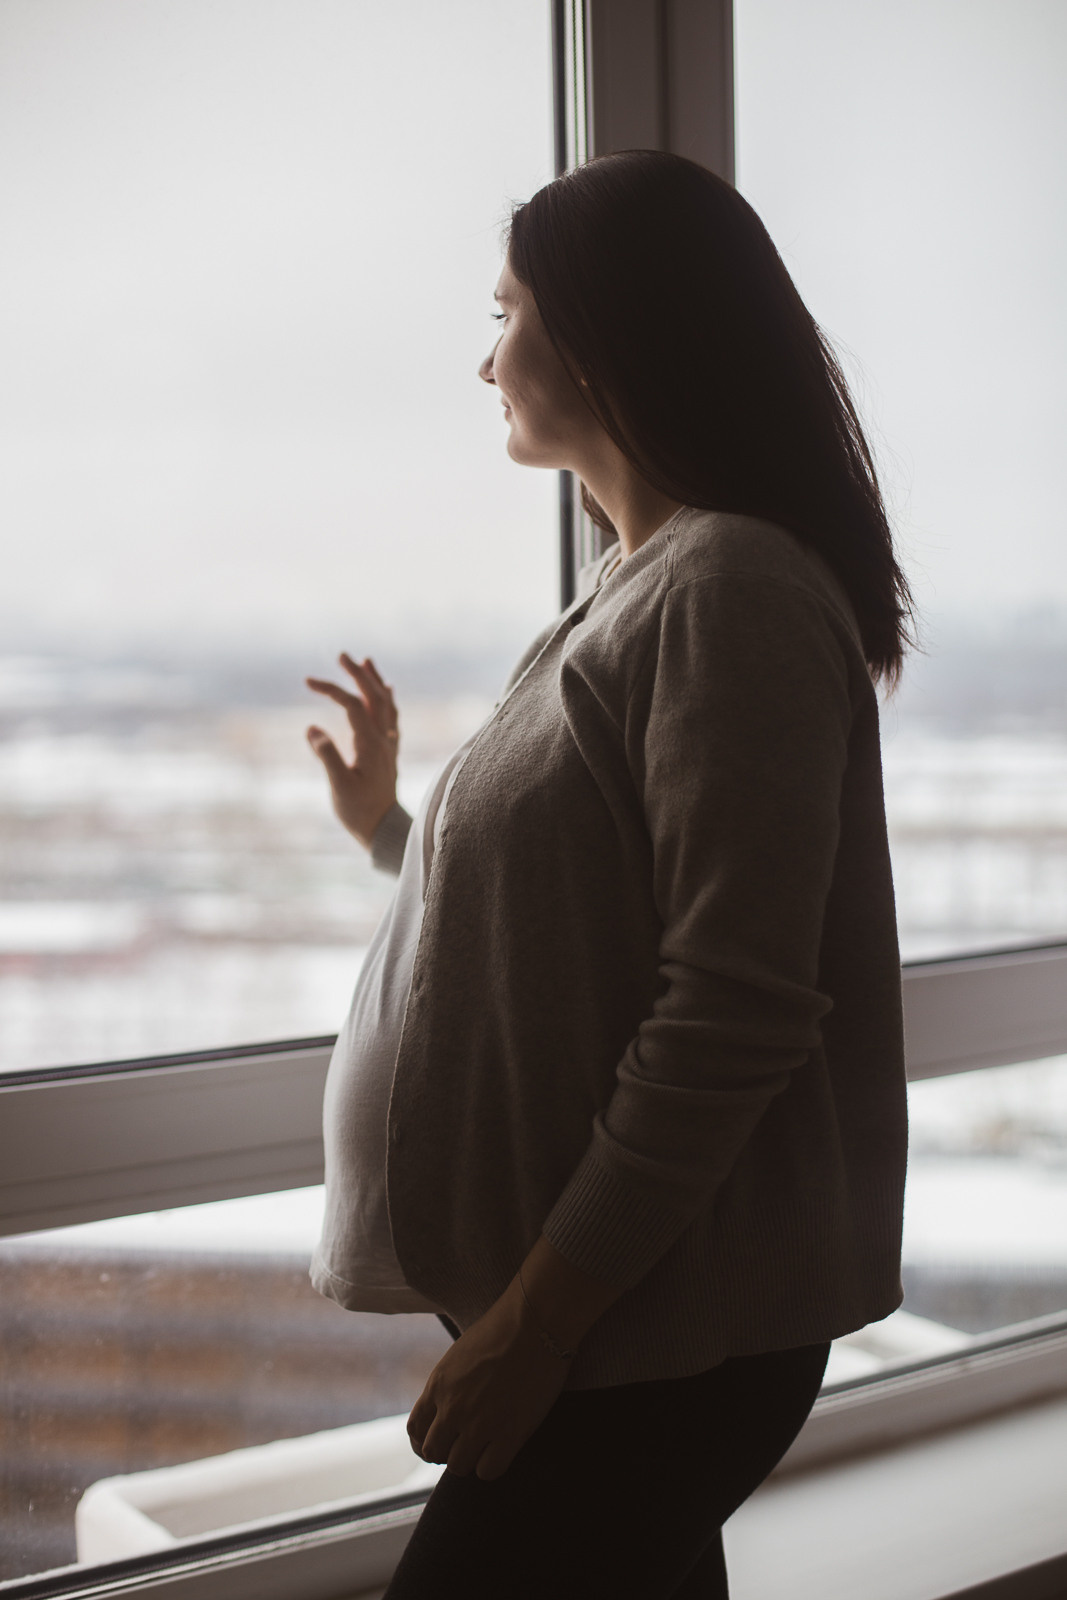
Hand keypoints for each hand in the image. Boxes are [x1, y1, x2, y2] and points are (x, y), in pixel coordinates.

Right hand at [305, 654, 399, 848]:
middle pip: (375, 697)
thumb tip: (311, 728)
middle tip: (342, 655)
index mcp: (371, 744)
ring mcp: (389, 745)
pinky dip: (388, 700)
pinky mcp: (389, 751)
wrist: (383, 830)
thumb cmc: (358, 810)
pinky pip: (392, 718)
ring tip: (366, 661)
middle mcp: (384, 740)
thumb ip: (327, 756)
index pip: (354, 705)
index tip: (308, 681)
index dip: (332, 689)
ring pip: (387, 704)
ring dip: (375, 681)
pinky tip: (387, 690)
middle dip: (358, 674)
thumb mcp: (339, 785)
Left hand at [407, 1278, 569, 1480]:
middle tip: (465, 1444)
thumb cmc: (502, 1329)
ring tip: (485, 1447)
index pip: (415, 1430)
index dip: (425, 1441)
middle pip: (433, 1452)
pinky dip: (492, 1466)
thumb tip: (448, 1405)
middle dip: (447, 1452)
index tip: (440, 1442)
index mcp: (438, 1385)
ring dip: (470, 1460)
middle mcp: (452, 1408)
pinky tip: (502, 1450)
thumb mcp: (460, 1354)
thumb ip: (449, 1383)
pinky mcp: (509, 1433)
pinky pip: (488, 1471)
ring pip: (459, 1467)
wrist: (534, 1322)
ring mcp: (479, 1424)